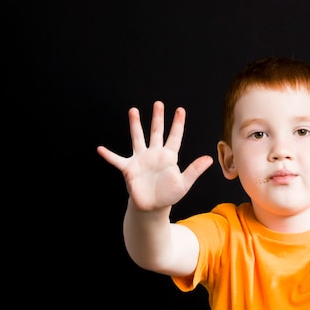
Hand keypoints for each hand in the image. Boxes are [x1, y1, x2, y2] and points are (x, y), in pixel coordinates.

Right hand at [96, 101, 213, 210]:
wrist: (153, 207)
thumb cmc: (168, 194)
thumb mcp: (184, 183)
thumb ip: (195, 170)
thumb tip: (209, 159)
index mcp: (169, 157)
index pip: (174, 137)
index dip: (177, 124)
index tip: (180, 110)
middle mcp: (154, 154)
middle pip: (156, 132)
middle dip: (157, 118)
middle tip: (158, 103)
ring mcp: (141, 160)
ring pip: (137, 138)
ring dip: (135, 125)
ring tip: (133, 110)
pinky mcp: (129, 169)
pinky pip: (117, 160)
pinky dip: (109, 155)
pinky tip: (100, 149)